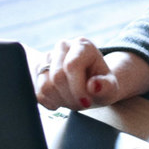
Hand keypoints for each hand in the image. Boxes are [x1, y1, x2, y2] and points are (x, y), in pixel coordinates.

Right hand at [33, 38, 148, 110]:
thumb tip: (94, 86)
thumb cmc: (102, 85)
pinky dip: (51, 102)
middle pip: (57, 77)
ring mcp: (48, 57)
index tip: (86, 103)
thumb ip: (106, 87)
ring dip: (61, 100)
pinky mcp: (38, 70)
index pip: (72, 66)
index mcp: (83, 45)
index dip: (77, 88)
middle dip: (71, 97)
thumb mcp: (111, 88)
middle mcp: (63, 46)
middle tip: (83, 102)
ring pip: (45, 86)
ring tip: (74, 99)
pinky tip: (63, 99)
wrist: (91, 84)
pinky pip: (38, 93)